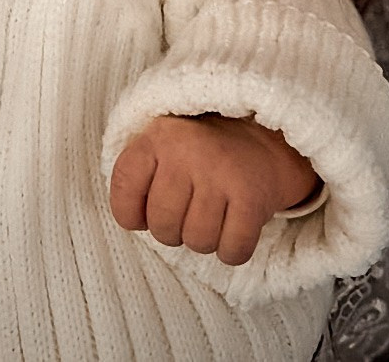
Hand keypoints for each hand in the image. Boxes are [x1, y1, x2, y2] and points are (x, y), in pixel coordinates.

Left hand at [108, 115, 319, 265]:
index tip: (144, 212)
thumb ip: (136, 176)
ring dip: (204, 240)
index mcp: (159, 136)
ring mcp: (222, 172)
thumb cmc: (200, 154)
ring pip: (197, 242)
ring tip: (212, 216)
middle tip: (188, 213)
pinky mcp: (252, 197)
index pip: (124, 186)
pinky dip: (232, 250)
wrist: (264, 139)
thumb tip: (130, 220)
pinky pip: (232, 251)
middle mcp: (188, 150)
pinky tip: (234, 227)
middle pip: (162, 226)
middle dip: (172, 232)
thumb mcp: (163, 146)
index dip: (130, 212)